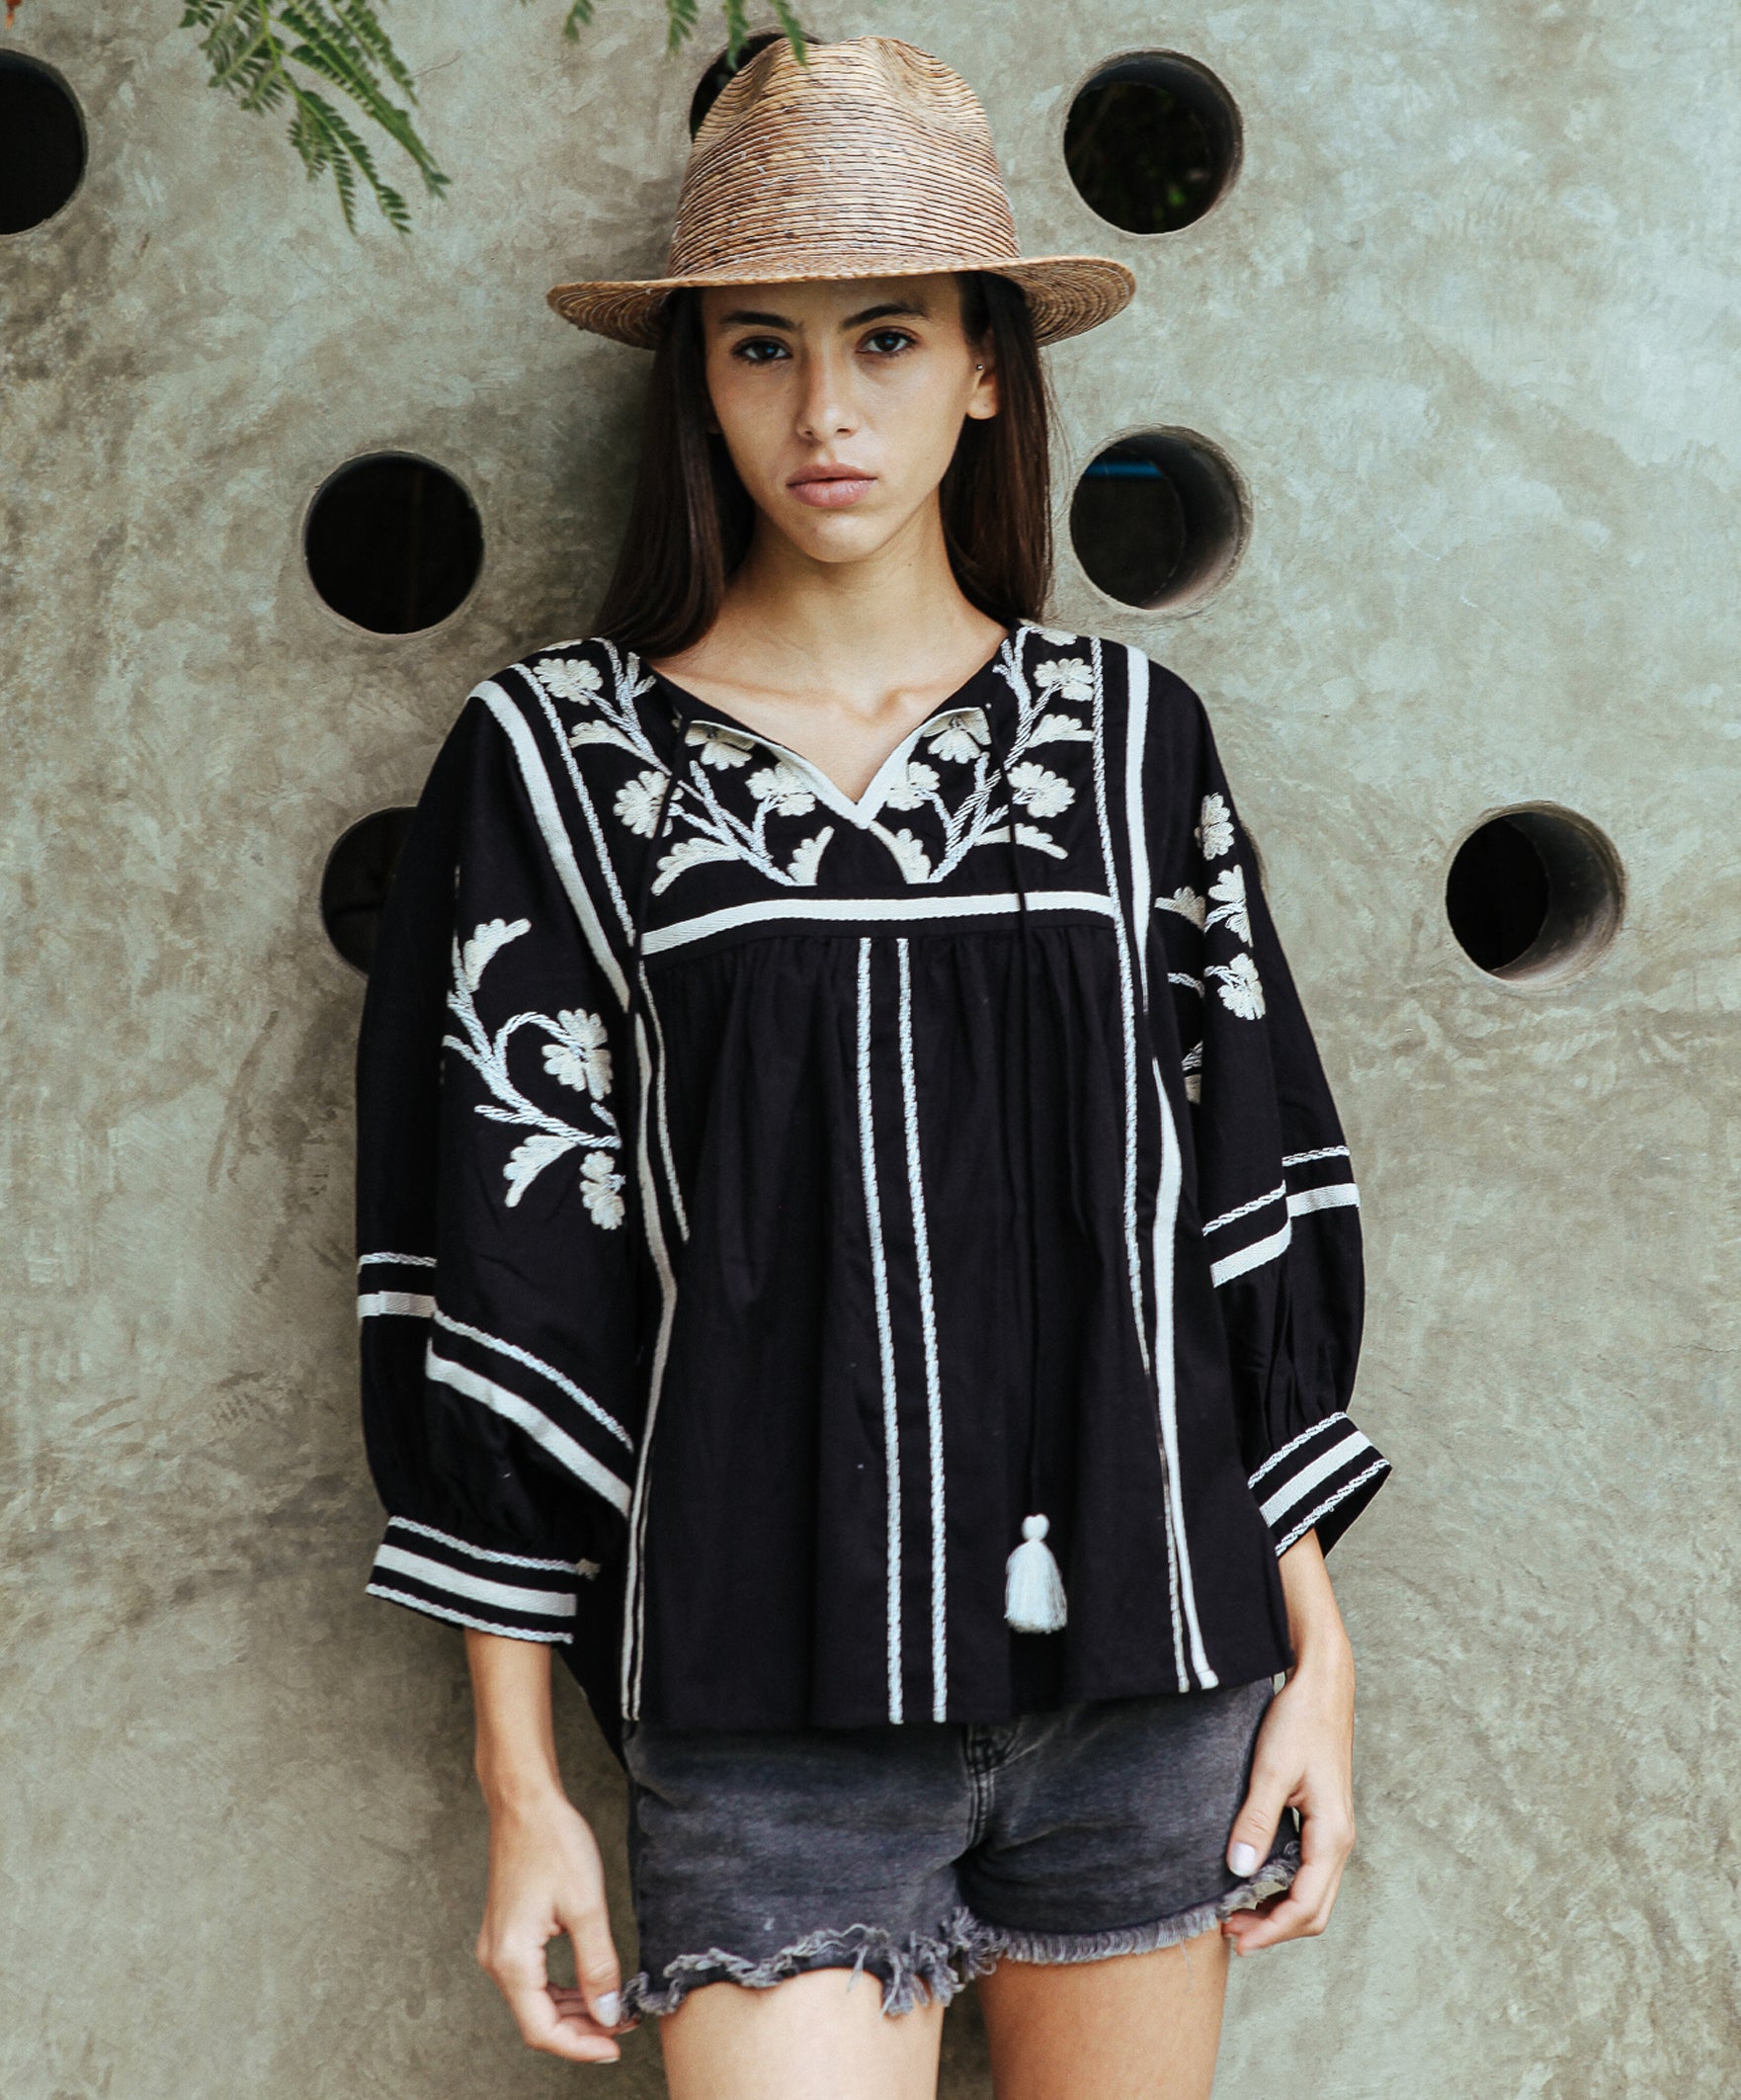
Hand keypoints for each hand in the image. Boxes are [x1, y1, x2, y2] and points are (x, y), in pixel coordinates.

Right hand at [475, 1787, 631, 2060]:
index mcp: (511, 1959)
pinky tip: (590, 1986)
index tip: (615, 2047)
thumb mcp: (586, 1906)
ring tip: (614, 2009)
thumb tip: (607, 2013)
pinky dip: (562, 1989)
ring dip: (574, 2011)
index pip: (542, 2028)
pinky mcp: (507, 1934)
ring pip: (536, 2001)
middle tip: (624, 2027)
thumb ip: (597, 1965)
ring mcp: (499, 1947)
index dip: (580, 2047)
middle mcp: (496, 1960)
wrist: (526, 1803)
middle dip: (582, 2031)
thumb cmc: (553, 1843)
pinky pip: (533, 1978)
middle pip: (537, 2020)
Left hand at [1221, 1530, 1356, 1954]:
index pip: (1305, 1905)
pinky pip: (1307, 1869)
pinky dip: (1282, 1886)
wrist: (1321, 1683)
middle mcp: (1339, 1839)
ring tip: (1235, 1910)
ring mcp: (1333, 1830)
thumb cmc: (1299, 1720)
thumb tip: (1240, 1872)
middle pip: (1314, 1909)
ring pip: (1312, 1892)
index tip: (1235, 1939)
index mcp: (1332, 1834)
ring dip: (1278, 1909)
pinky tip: (1253, 1877)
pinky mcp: (1322, 1819)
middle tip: (1229, 1932)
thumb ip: (1256, 1821)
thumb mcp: (1270, 1769)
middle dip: (1274, 1928)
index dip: (1270, 1930)